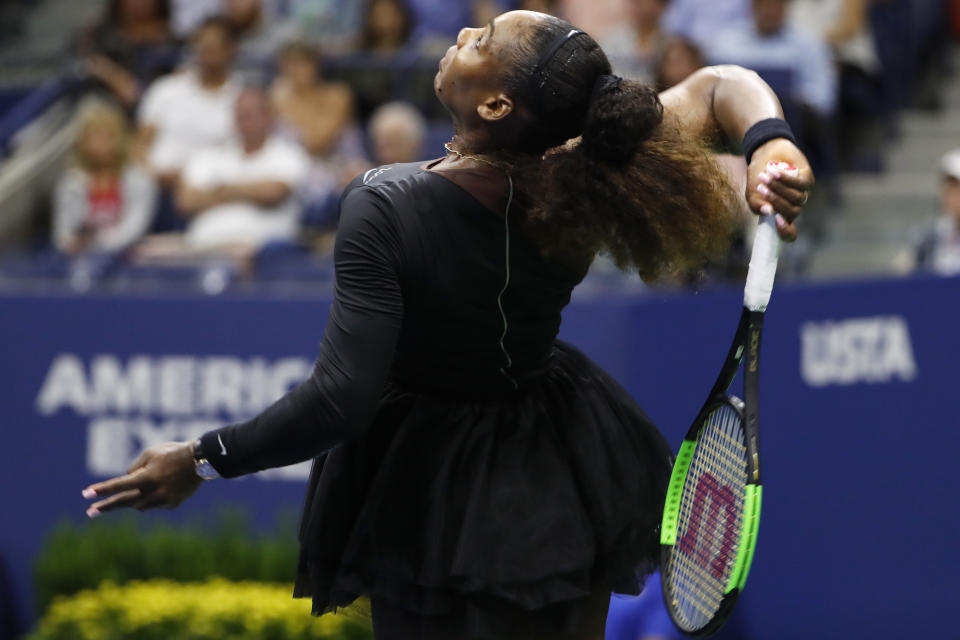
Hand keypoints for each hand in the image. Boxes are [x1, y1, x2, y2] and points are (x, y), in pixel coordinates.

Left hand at [81, 441, 202, 516]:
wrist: (202, 461)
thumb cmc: (174, 452)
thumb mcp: (151, 453)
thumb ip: (135, 467)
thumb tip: (126, 480)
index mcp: (147, 477)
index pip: (119, 485)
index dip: (102, 489)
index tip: (86, 494)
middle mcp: (153, 491)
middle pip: (124, 502)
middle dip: (106, 506)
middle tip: (90, 512)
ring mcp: (163, 500)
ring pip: (139, 505)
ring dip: (134, 499)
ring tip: (141, 488)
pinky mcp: (171, 504)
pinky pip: (154, 504)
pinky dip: (152, 497)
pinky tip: (162, 486)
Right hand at [746, 138, 814, 241]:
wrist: (765, 153)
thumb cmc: (758, 176)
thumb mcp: (752, 193)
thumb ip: (756, 205)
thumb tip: (767, 212)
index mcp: (780, 215)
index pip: (789, 233)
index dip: (786, 232)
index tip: (777, 223)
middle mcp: (793, 206)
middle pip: (793, 213)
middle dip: (776, 201)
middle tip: (760, 189)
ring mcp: (802, 193)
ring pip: (797, 199)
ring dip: (779, 189)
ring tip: (764, 177)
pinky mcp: (807, 179)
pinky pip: (800, 184)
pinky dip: (786, 179)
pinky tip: (774, 172)